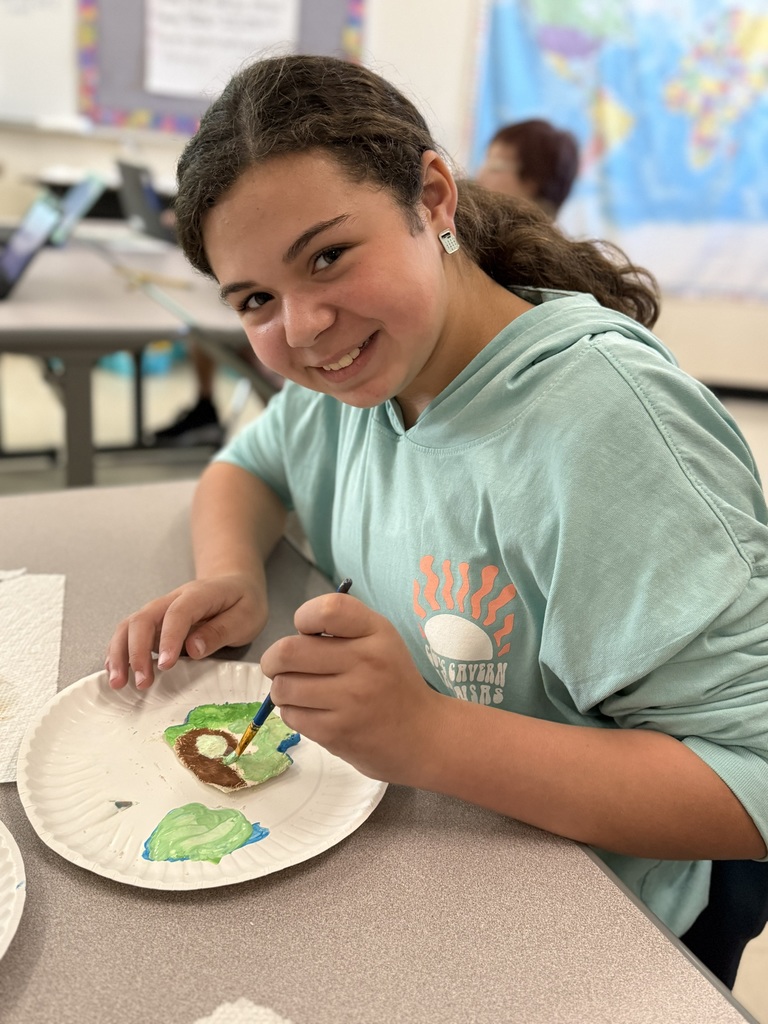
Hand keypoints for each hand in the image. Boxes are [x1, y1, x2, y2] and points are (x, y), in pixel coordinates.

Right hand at [105, 573, 266, 689]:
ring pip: (129, 626)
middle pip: (144, 619)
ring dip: (120, 654)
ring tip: (118, 682)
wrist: (234, 584)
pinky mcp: (154, 623)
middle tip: (141, 682)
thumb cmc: (243, 602)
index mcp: (198, 595)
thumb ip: (220, 631)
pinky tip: (116, 672)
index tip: (165, 665)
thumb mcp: (246, 616)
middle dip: (136, 651)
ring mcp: (160, 611)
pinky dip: (119, 652)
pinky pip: (129, 634)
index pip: (178, 614)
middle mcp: (172, 600)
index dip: (168, 639)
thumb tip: (193, 649)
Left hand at [260, 592, 447, 783]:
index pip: (328, 610)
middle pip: (289, 651)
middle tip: (278, 665)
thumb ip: (341, 628)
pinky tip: (311, 711)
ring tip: (298, 690)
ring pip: (283, 687)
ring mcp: (350, 700)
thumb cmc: (392, 681)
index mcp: (377, 633)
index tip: (305, 630)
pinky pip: (291, 716)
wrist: (422, 736)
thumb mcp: (380, 640)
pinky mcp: (336, 733)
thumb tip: (292, 635)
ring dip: (281, 688)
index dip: (304, 617)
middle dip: (273, 659)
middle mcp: (365, 663)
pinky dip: (292, 712)